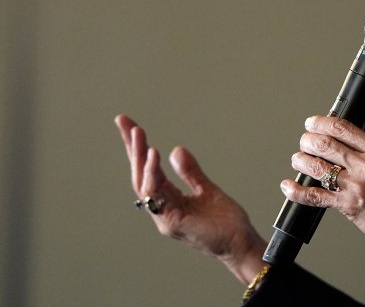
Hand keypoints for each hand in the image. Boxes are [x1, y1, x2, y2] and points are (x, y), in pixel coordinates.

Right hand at [114, 114, 266, 283]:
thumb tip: (176, 149)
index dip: (138, 148)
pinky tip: (154, 156)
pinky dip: (153, 175)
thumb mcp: (207, 189)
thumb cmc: (224, 222)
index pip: (148, 169)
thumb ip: (191, 172)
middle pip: (139, 174)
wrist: (240, 243)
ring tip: (139, 135)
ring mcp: (164, 216)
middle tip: (124, 122)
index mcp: (169, 198)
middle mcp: (162, 207)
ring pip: (144, 184)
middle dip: (131, 147)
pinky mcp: (172, 222)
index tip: (129, 124)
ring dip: (140, 158)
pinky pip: (156, 196)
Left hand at [282, 116, 364, 266]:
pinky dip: (296, 191)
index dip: (321, 123)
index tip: (313, 123)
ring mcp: (356, 186)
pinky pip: (314, 197)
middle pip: (325, 144)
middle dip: (308, 140)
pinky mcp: (348, 207)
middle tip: (304, 141)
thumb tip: (352, 149)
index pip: (342, 127)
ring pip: (316, 166)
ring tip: (298, 160)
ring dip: (300, 161)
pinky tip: (288, 187)